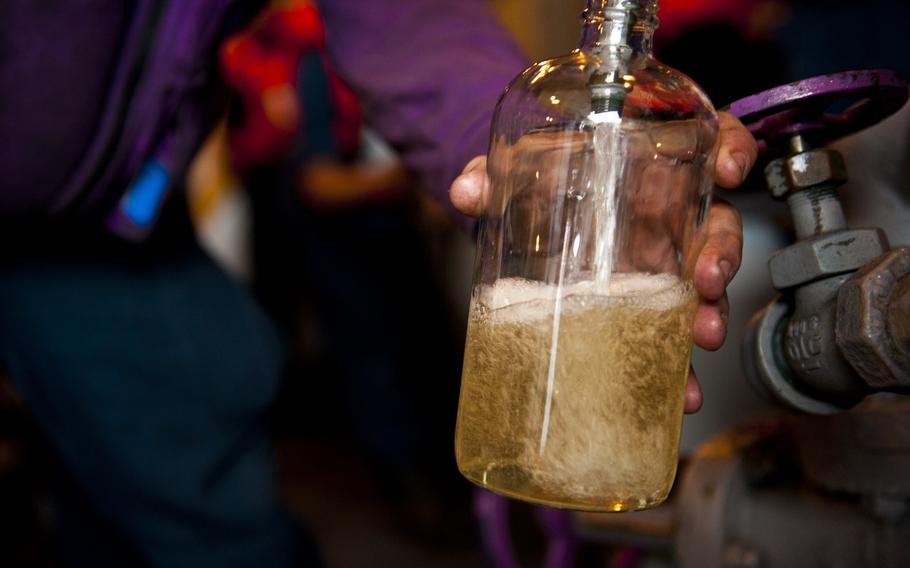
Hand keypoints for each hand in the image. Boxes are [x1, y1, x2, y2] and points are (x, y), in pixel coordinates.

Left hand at [449, 112, 757, 413]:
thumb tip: (467, 188)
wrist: (524, 215)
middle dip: (722, 253)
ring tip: (698, 337)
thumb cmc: (537, 180)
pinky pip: (672, 329)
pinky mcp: (645, 303)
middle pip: (716, 223)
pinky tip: (677, 387)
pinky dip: (677, 361)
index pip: (707, 141)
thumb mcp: (518, 172)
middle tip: (708, 280)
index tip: (730, 171)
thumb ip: (493, 173)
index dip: (732, 147)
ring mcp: (660, 260)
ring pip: (704, 282)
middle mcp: (664, 212)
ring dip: (709, 311)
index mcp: (645, 165)